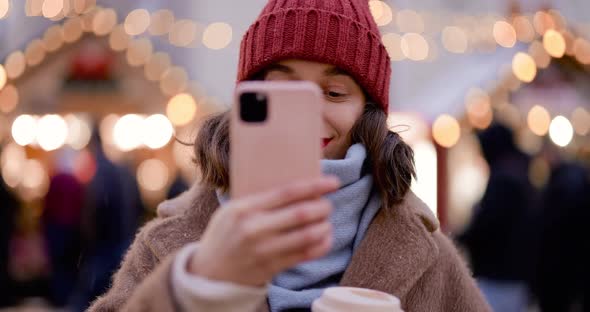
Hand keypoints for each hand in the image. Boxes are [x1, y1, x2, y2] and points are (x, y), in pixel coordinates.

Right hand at [188, 176, 339, 285]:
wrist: (209, 272)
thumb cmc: (225, 234)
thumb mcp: (232, 209)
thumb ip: (259, 199)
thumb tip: (297, 185)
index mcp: (244, 208)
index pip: (287, 192)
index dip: (314, 185)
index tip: (332, 182)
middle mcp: (255, 228)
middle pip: (301, 213)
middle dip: (322, 207)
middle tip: (327, 204)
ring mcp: (264, 250)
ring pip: (307, 235)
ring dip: (324, 227)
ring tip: (326, 222)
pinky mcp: (271, 267)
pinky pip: (305, 255)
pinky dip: (321, 245)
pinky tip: (325, 238)